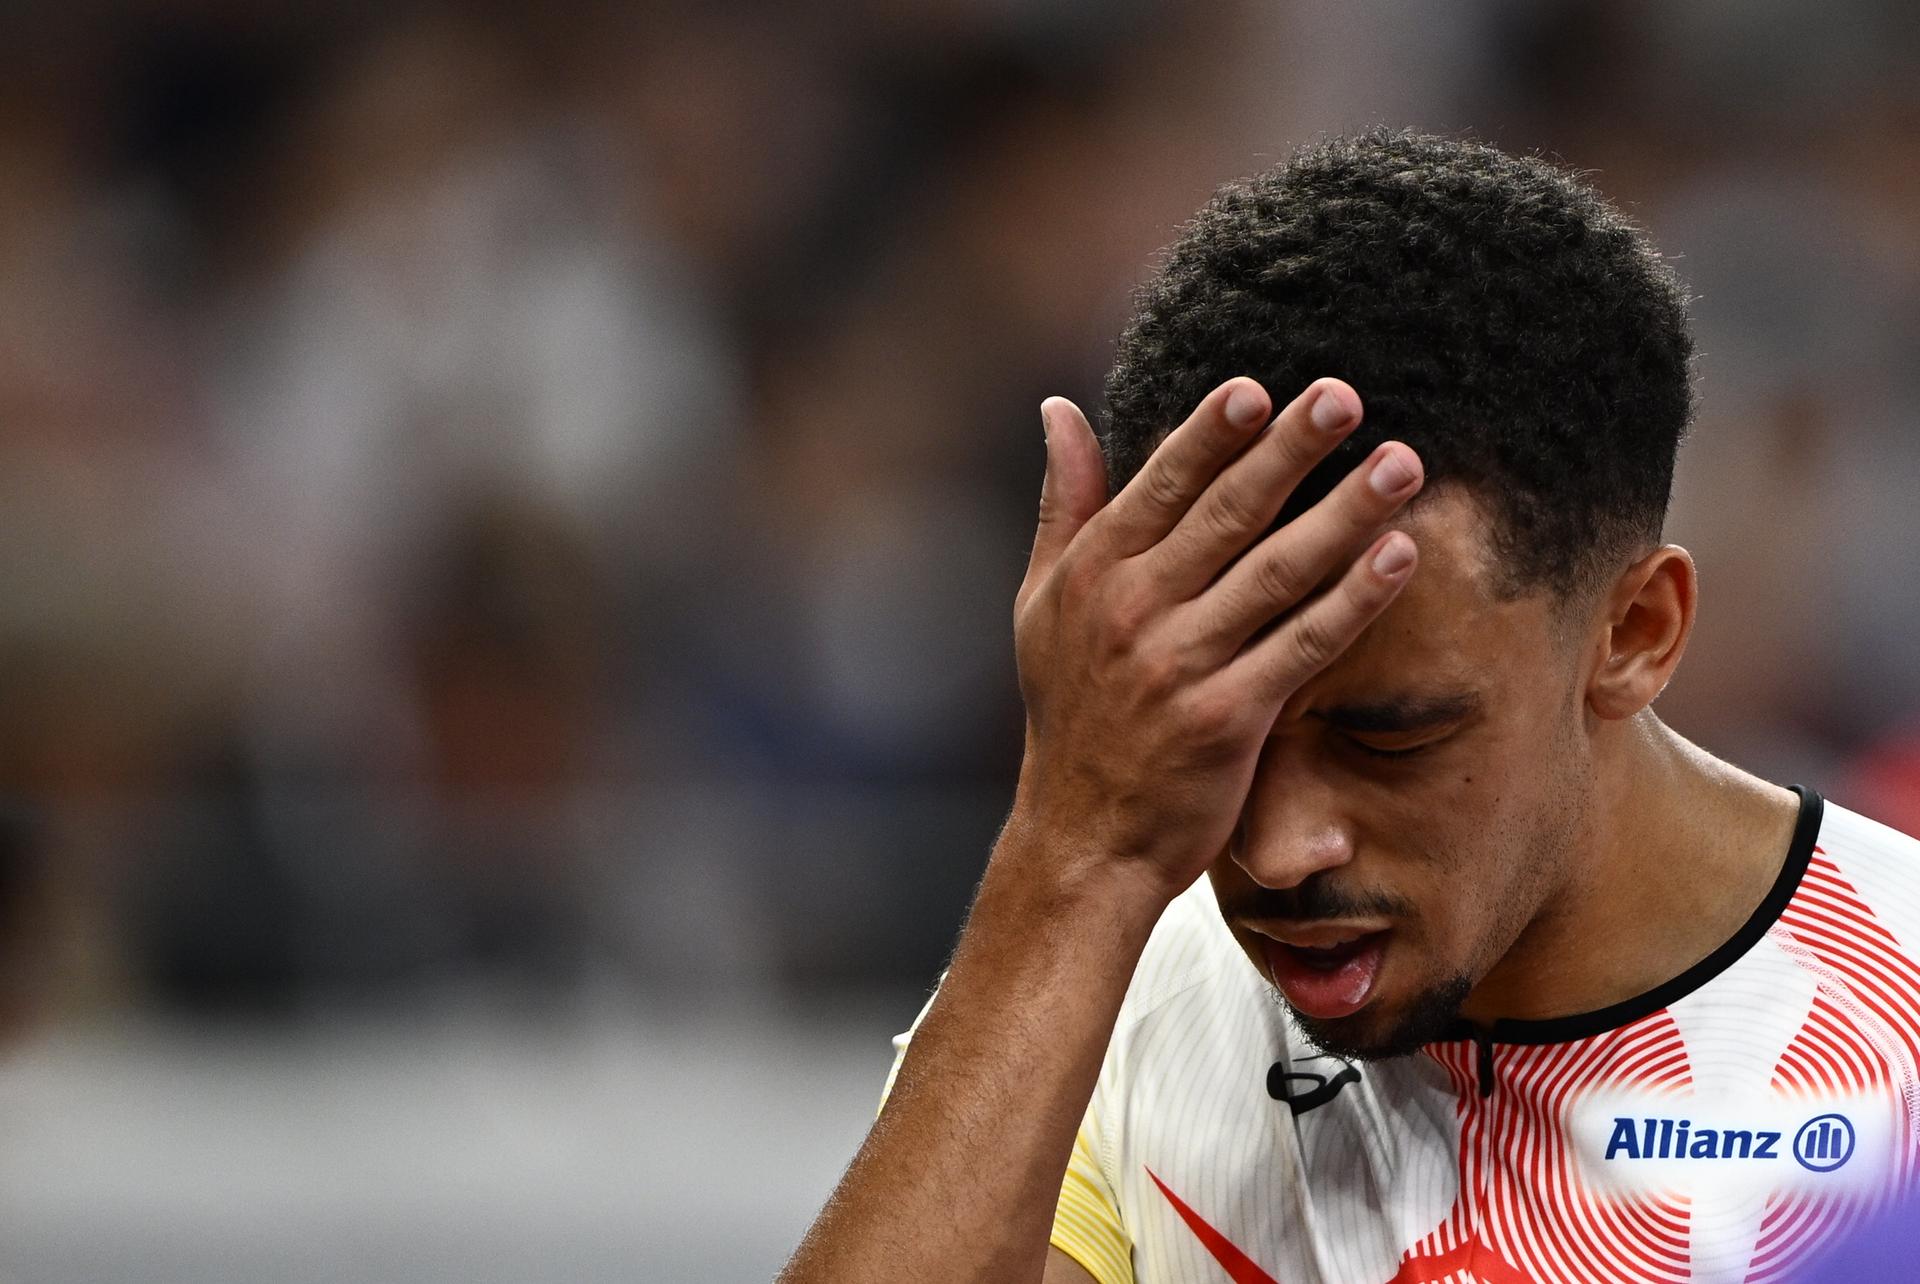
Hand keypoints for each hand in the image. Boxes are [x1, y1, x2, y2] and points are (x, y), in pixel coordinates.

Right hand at [1005, 377, 1422, 901]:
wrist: (1084, 838)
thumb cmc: (1071, 714)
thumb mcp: (1042, 602)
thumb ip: (1063, 504)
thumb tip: (1060, 408)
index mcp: (1092, 574)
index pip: (1160, 485)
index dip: (1211, 434)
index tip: (1257, 388)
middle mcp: (1134, 610)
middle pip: (1227, 513)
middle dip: (1290, 450)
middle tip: (1346, 395)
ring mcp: (1181, 664)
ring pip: (1277, 570)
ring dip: (1344, 511)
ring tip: (1400, 463)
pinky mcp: (1228, 717)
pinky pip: (1305, 644)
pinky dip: (1355, 598)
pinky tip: (1398, 555)